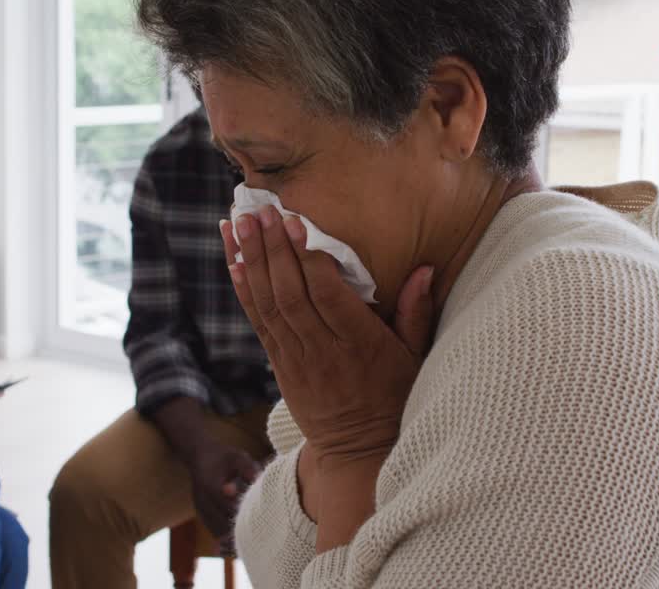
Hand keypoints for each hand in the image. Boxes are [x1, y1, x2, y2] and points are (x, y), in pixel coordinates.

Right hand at [188, 440, 261, 553]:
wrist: (199, 456)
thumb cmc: (223, 456)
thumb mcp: (237, 456)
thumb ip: (249, 468)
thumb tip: (261, 481)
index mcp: (211, 484)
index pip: (228, 505)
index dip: (244, 512)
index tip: (260, 514)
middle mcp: (202, 500)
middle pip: (222, 522)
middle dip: (241, 527)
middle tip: (260, 528)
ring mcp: (200, 509)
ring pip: (217, 530)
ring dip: (233, 534)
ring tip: (253, 533)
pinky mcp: (202, 515)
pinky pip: (214, 530)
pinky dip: (227, 535)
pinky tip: (242, 533)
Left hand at [222, 206, 434, 465]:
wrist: (359, 450)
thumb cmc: (394, 396)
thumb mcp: (415, 357)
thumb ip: (416, 312)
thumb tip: (425, 268)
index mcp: (359, 345)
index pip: (327, 295)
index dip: (309, 259)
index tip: (298, 222)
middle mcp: (323, 350)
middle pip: (291, 294)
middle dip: (273, 248)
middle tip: (260, 209)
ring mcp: (296, 358)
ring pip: (268, 304)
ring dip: (250, 260)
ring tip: (239, 221)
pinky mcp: (279, 365)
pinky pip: (258, 323)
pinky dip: (244, 290)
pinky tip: (233, 260)